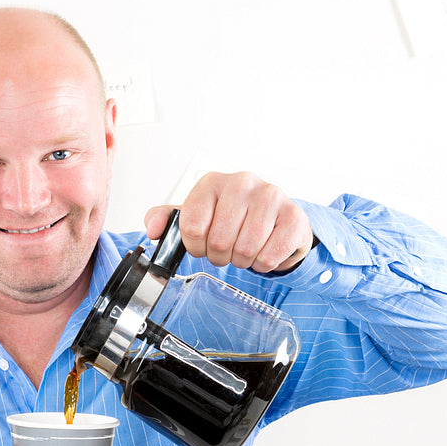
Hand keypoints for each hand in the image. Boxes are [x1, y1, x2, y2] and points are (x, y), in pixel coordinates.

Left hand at [145, 170, 313, 273]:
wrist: (277, 219)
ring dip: (242, 260)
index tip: (203, 244)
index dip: (195, 246)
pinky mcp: (294, 216)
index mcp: (213, 182)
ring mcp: (271, 196)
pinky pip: (268, 257)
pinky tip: (265, 248)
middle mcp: (242, 182)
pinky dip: (263, 263)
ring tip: (245, 248)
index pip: (191, 227)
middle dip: (220, 256)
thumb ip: (168, 220)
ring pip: (244, 250)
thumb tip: (153, 230)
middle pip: (217, 241)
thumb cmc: (233, 218)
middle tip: (227, 249)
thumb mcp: (198, 215)